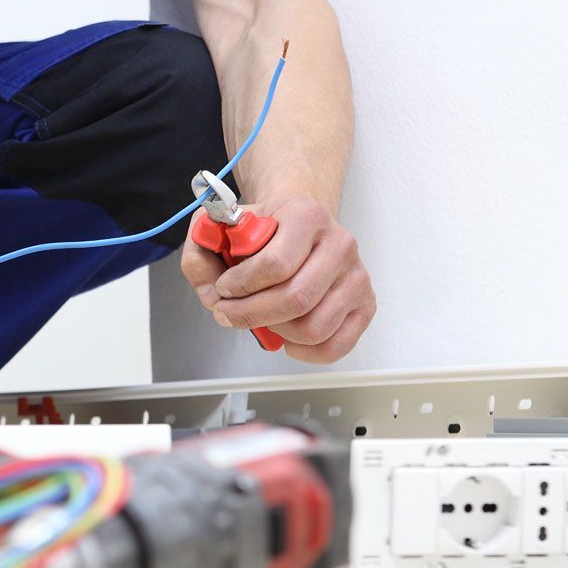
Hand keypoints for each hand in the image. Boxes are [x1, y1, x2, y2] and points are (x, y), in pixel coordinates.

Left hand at [179, 196, 374, 363]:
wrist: (301, 227)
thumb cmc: (265, 232)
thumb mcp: (224, 229)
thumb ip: (201, 253)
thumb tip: (209, 292)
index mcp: (306, 215)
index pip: (274, 265)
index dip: (240, 286)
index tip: (224, 288)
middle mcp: (339, 243)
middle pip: (295, 299)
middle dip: (250, 315)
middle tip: (228, 314)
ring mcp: (357, 275)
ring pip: (314, 327)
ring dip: (276, 333)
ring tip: (260, 320)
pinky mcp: (366, 303)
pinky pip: (335, 345)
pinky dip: (304, 352)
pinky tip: (286, 338)